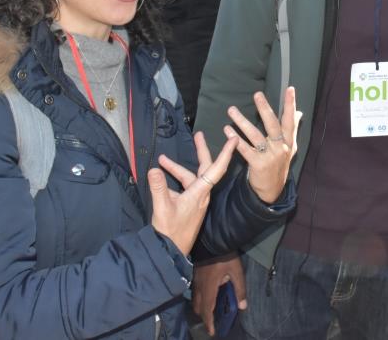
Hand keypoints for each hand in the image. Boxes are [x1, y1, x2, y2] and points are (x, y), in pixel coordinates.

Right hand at [149, 130, 237, 255]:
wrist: (170, 252)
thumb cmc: (170, 232)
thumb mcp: (162, 208)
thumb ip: (158, 188)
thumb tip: (154, 169)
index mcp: (200, 193)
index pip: (216, 169)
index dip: (225, 153)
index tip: (233, 139)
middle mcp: (200, 194)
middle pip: (204, 168)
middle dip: (200, 150)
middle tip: (198, 135)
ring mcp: (194, 200)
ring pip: (189, 178)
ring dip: (176, 168)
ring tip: (162, 160)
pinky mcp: (188, 206)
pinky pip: (183, 188)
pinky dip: (173, 181)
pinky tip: (161, 180)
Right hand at [192, 254, 246, 336]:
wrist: (212, 239)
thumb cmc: (225, 256)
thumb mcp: (236, 272)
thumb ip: (240, 289)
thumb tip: (243, 306)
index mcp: (209, 288)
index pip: (207, 310)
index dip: (209, 323)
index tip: (211, 332)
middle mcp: (199, 287)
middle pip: (198, 307)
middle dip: (204, 315)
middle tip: (212, 320)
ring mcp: (195, 280)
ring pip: (195, 299)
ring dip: (201, 306)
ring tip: (210, 308)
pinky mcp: (195, 274)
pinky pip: (195, 291)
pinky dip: (199, 297)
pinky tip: (208, 293)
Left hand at [226, 86, 302, 203]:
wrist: (272, 190)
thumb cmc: (280, 165)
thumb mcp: (290, 148)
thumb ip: (293, 129)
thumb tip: (299, 113)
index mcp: (288, 141)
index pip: (290, 120)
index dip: (290, 105)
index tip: (290, 89)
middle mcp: (281, 147)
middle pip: (273, 125)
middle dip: (265, 109)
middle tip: (257, 95)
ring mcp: (270, 156)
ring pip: (255, 135)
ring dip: (242, 122)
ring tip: (232, 111)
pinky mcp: (258, 165)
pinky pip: (245, 150)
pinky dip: (235, 140)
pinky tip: (227, 131)